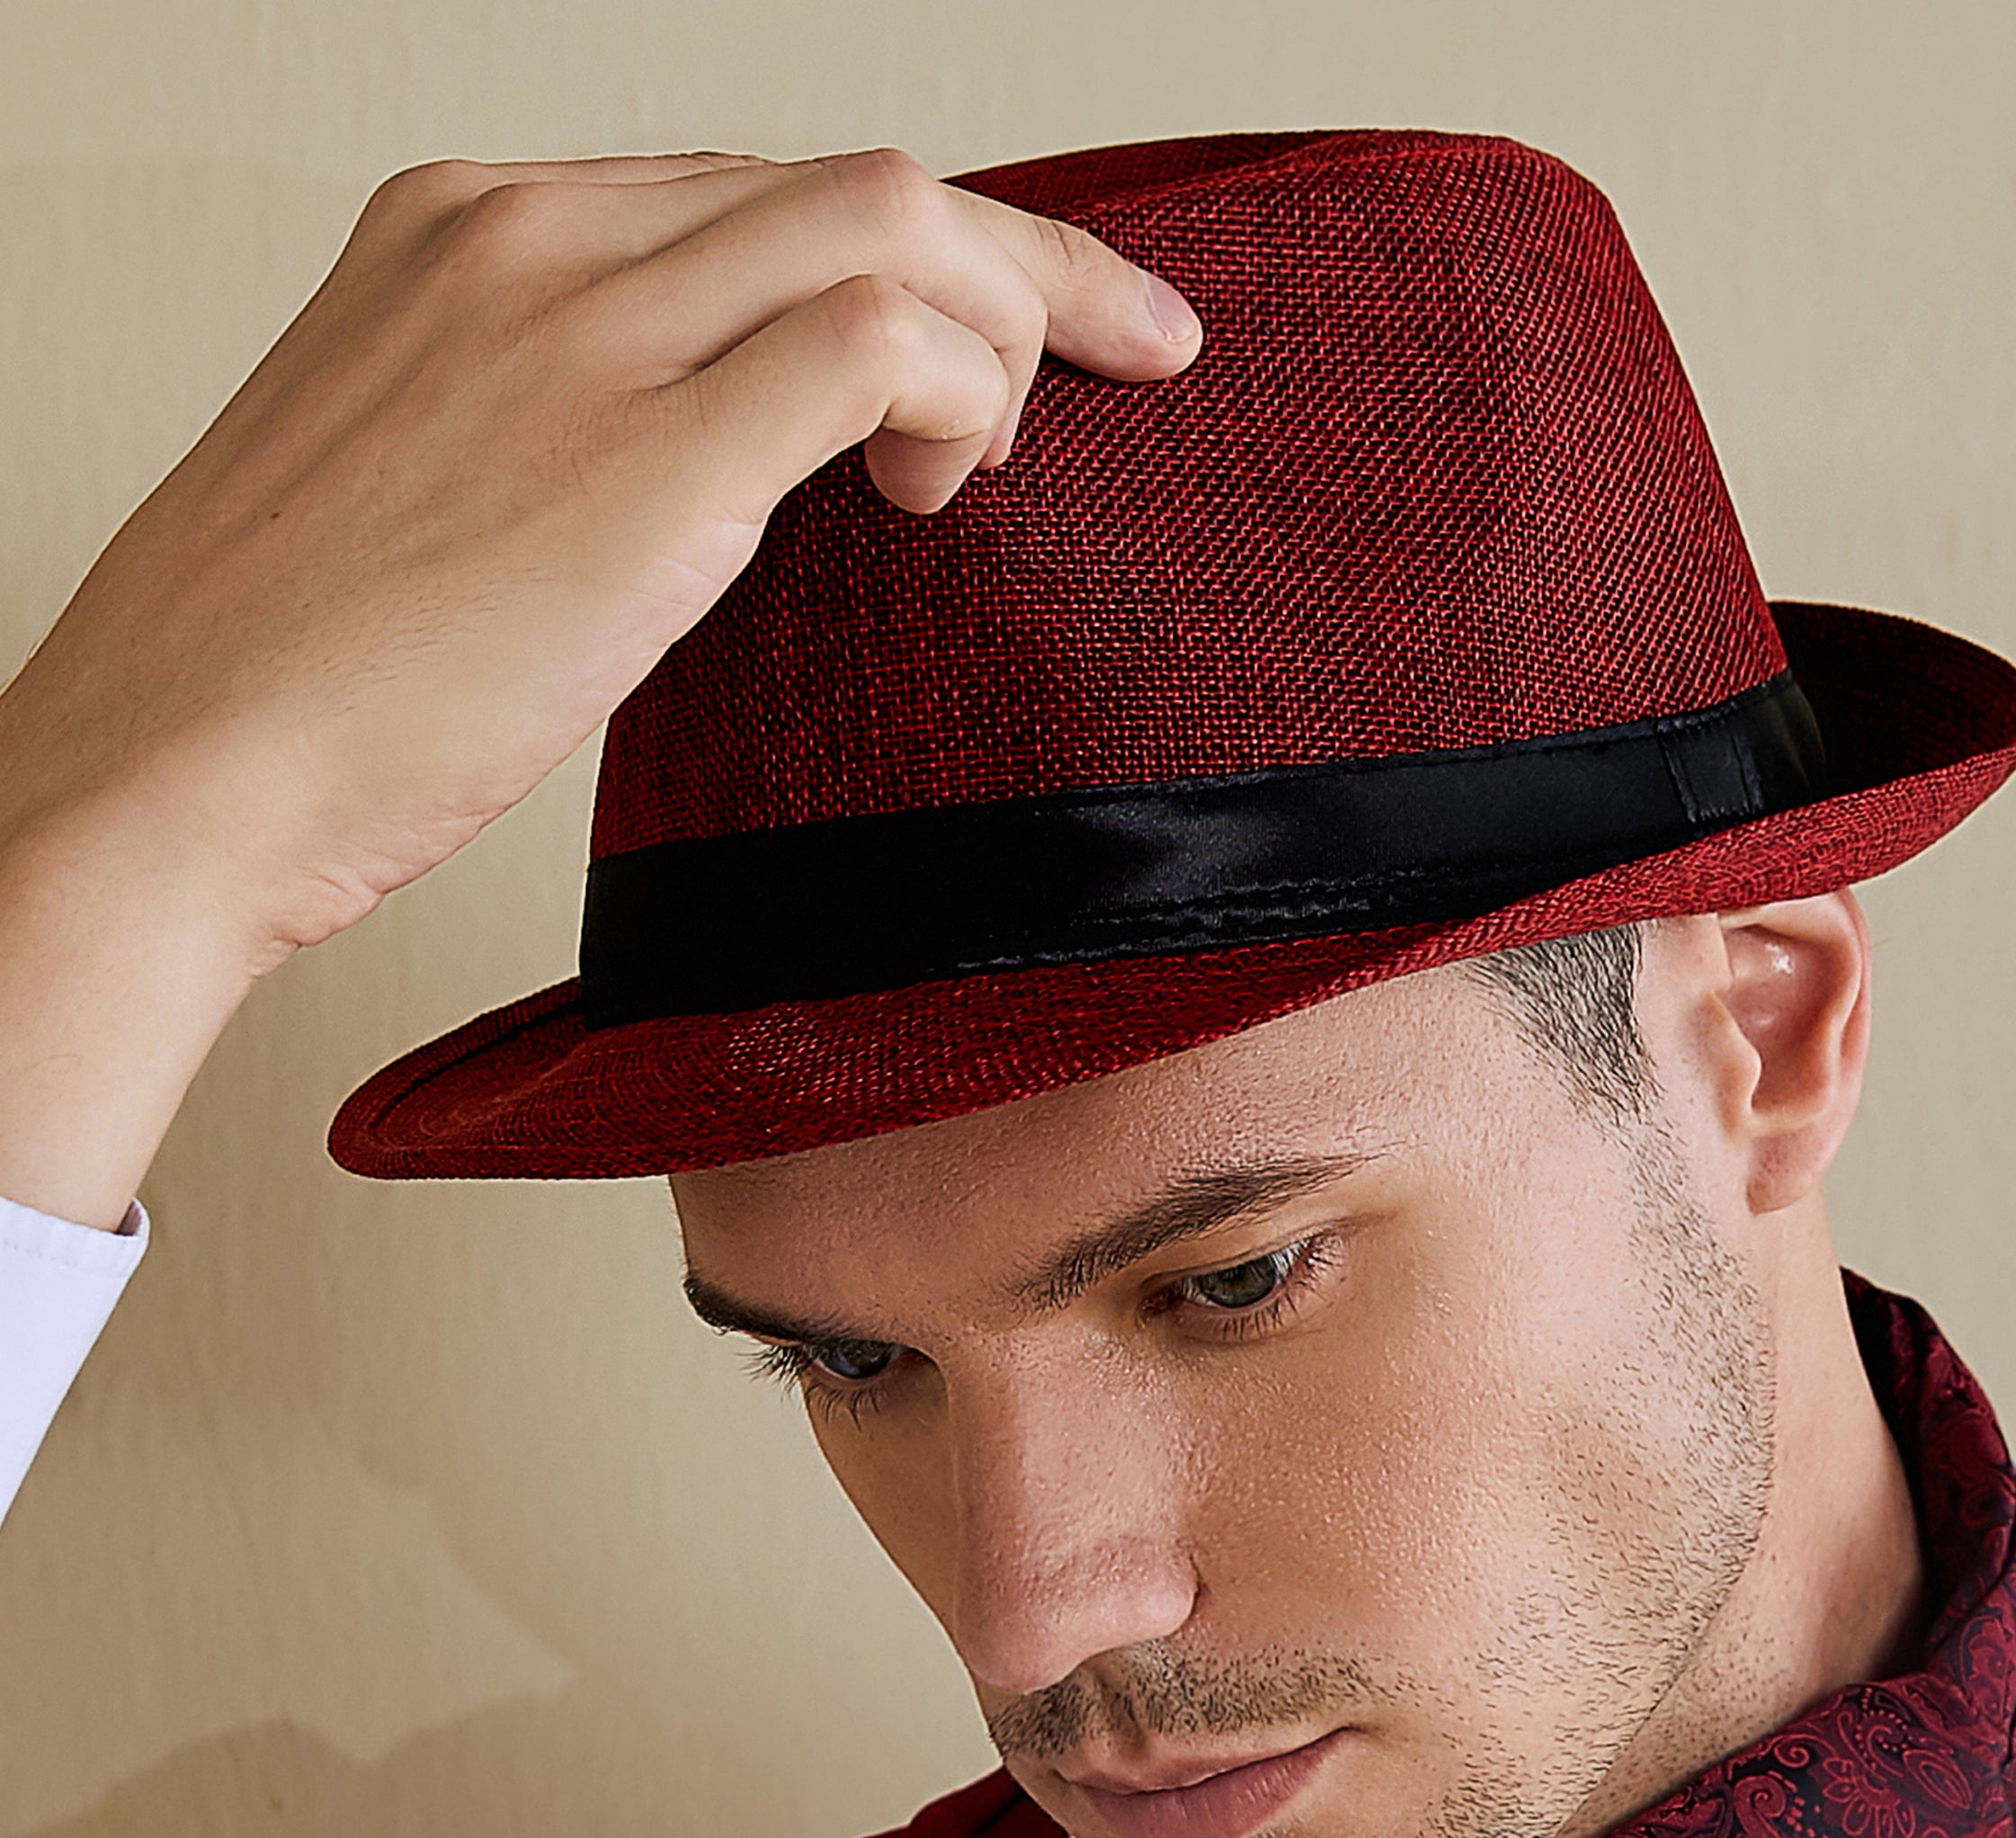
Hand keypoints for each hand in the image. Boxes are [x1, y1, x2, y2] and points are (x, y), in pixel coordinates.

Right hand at [0, 152, 1197, 1225]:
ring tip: (990, 464)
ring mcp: (587, 331)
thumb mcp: (411, 485)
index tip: (992, 329)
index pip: (746, 184)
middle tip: (1123, 351)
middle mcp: (528, 237)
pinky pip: (880, 342)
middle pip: (845, 175)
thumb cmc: (283, 684)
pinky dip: (961, 394)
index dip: (899, 254)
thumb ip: (548, 432)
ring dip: (1004, 326)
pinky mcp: (646, 456)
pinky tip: (940, 488)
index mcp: (461, 226)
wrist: (178, 769)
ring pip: (889, 222)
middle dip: (1017, 261)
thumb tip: (696, 481)